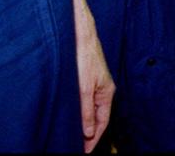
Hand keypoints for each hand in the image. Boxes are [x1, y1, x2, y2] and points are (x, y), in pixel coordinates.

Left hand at [70, 0, 114, 151]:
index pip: (102, 123)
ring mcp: (94, 82)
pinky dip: (77, 110)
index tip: (83, 152)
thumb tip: (89, 132)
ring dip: (81, 121)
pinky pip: (83, 99)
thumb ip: (86, 110)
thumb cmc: (84, 55)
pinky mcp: (85, 76)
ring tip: (70, 135)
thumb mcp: (83, 87)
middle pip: (96, 117)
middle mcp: (102, 88)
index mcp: (106, 92)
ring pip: (88, 108)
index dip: (93, 140)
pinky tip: (68, 113)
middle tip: (75, 146)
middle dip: (87, 133)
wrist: (80, 31)